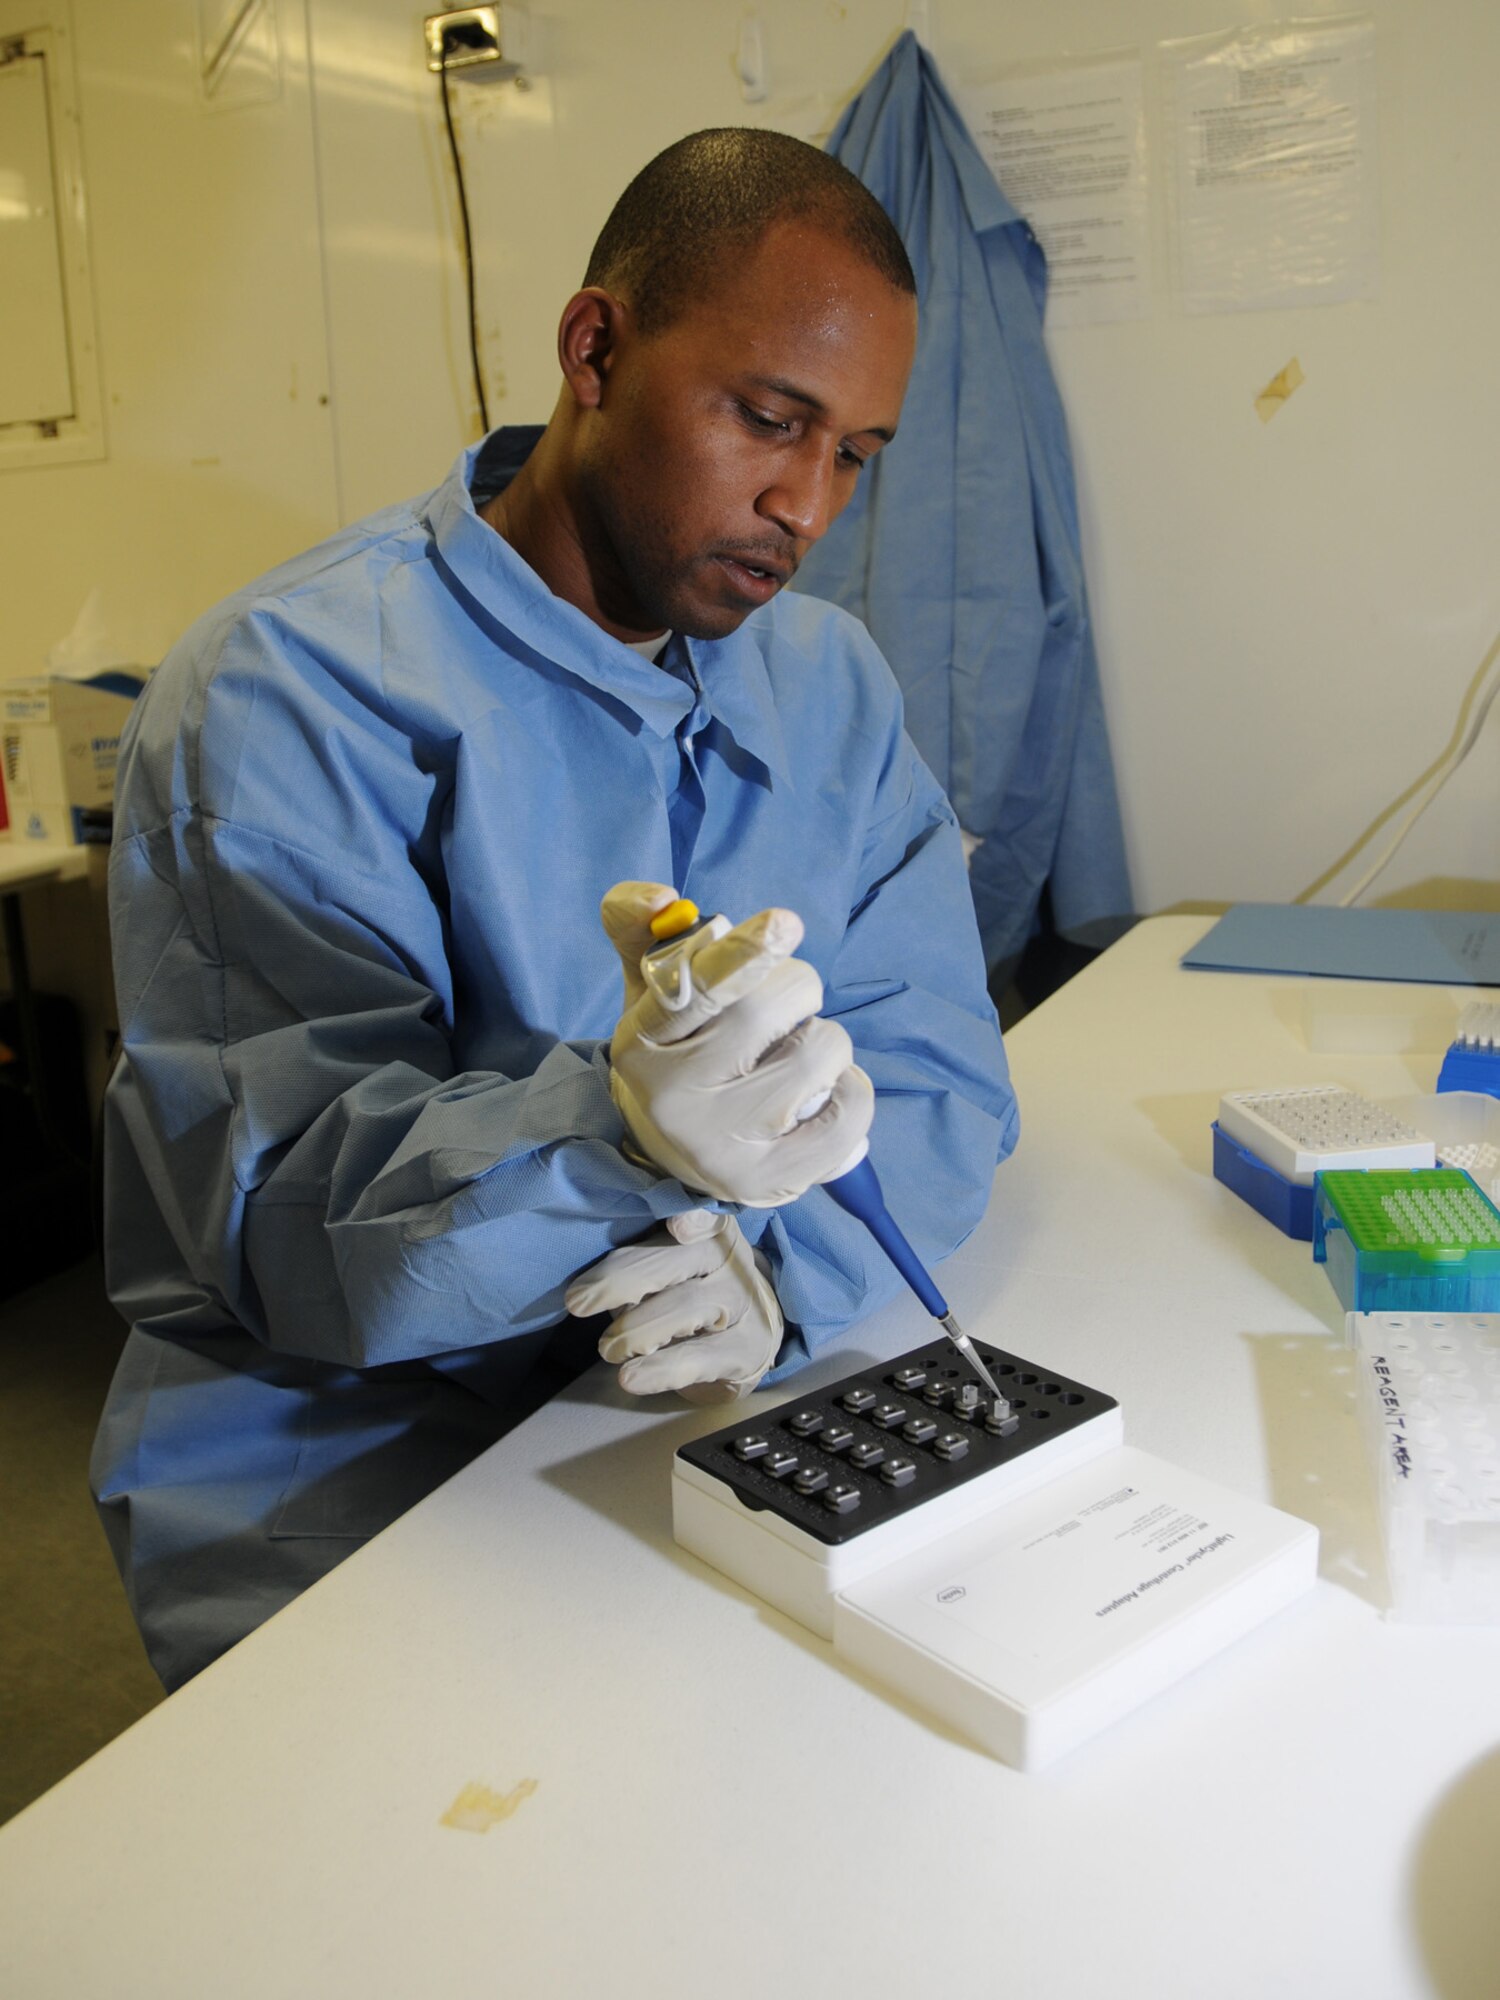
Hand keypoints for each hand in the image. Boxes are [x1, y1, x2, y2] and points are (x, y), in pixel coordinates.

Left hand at [565, 1210, 783, 1403]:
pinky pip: (697, 1358)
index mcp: (708, 1228)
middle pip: (678, 1260)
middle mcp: (732, 1259)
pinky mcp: (746, 1349)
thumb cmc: (688, 1290)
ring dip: (635, 1329)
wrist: (746, 1336)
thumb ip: (636, 1260)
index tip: (676, 1226)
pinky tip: (630, 1377)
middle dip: (621, 1279)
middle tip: (577, 1302)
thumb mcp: (664, 1265)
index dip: (694, 1217)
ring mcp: (743, 1303)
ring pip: (686, 1306)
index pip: (701, 1214)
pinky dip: (659, 1369)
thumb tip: (588, 1281)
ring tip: (607, 1349)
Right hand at [601, 881, 873, 1207]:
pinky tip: (824, 1091)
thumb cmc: (676, 1054)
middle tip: (786, 1004)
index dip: (743, 952)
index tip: (785, 923)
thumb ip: (641, 928)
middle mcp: (674, 1100)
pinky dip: (852, 1086)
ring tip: (793, 1055)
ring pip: (817, 1052)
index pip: (694, 989)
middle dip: (796, 985)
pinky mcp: (774, 1182)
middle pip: (766, 1008)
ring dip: (824, 1037)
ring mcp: (724, 1148)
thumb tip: (661, 897)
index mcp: (641, 1044)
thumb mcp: (648, 992)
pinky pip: (849, 1111)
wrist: (669, 1156)